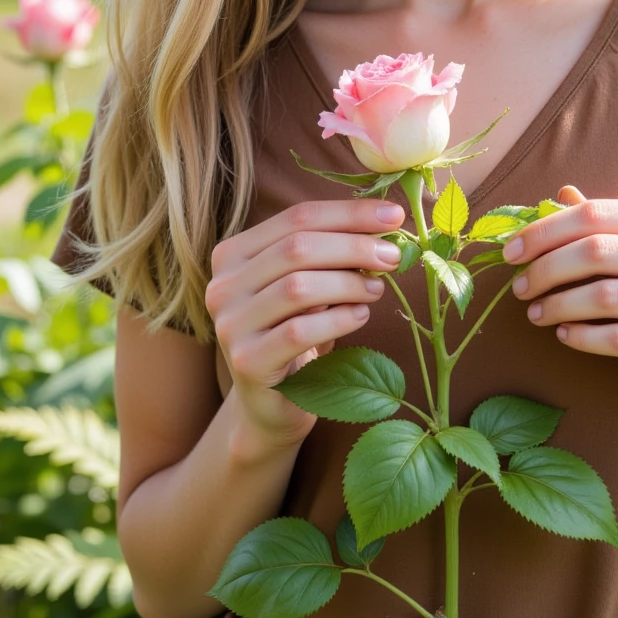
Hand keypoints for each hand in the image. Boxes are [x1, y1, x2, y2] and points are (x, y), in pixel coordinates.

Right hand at [205, 197, 404, 440]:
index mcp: (234, 254)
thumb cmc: (297, 334)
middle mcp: (222, 285)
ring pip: (297, 287)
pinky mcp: (246, 362)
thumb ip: (331, 255)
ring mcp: (230, 324)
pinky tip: (361, 316)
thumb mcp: (310, 287)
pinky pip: (299, 331)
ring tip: (378, 288)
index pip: (296, 217)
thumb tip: (386, 225)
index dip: (349, 213)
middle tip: (392, 256)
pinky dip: (338, 319)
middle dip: (354, 246)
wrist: (272, 404)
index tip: (395, 214)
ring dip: (348, 283)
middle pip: (297, 247)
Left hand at [502, 185, 617, 397]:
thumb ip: (606, 222)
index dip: (544, 231)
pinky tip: (564, 334)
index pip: (594, 214)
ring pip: (602, 297)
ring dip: (557, 306)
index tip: (510, 252)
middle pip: (595, 252)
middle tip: (520, 287)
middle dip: (545, 269)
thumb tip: (560, 193)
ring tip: (535, 313)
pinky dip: (581, 337)